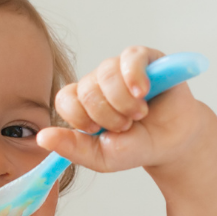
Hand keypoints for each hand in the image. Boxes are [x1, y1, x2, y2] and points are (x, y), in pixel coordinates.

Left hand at [40, 46, 216, 173]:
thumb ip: (72, 149)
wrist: (174, 143)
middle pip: (87, 89)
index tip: (99, 132)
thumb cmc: (138, 146)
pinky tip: (142, 92)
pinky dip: (134, 77)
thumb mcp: (102, 157)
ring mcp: (121, 68)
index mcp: (84, 102)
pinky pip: (131, 58)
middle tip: (127, 126)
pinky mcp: (146, 58)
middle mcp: (99, 81)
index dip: (80, 117)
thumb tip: (42, 138)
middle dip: (107, 115)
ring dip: (123, 101)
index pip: (66, 98)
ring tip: (140, 114)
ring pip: (106, 73)